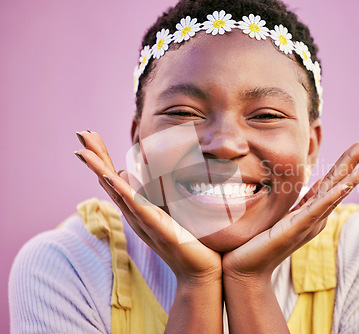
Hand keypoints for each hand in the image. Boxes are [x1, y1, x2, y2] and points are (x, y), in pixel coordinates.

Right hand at [74, 130, 221, 283]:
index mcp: (138, 209)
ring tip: (83, 150)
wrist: (200, 271)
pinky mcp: (156, 227)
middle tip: (81, 132)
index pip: (115, 179)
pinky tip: (110, 175)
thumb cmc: (191, 242)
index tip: (90, 136)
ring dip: (100, 169)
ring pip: (116, 190)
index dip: (102, 158)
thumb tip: (152, 176)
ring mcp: (143, 221)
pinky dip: (122, 190)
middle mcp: (135, 214)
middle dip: (95, 156)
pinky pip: (136, 205)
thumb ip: (163, 195)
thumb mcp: (175, 211)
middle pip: (109, 181)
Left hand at [222, 139, 358, 280]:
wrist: (246, 268)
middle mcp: (316, 216)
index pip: (334, 180)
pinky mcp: (297, 229)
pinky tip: (345, 185)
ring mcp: (309, 223)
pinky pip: (317, 210)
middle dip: (357, 160)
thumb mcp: (282, 213)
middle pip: (341, 182)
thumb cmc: (259, 241)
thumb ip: (299, 200)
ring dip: (354, 177)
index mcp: (312, 210)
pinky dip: (332, 197)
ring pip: (336, 194)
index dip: (348, 160)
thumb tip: (314, 183)